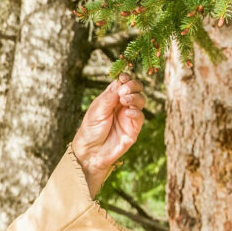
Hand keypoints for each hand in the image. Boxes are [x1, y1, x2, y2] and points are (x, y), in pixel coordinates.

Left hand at [72, 72, 146, 194]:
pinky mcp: (133, 129)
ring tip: (124, 100)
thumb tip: (121, 81)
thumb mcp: (97, 110)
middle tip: (123, 91)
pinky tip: (128, 112)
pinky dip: (136, 112)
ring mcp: (128, 116)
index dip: (125, 78)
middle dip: (133, 85)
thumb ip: (110, 96)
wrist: (90, 152)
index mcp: (111, 98)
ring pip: (141, 100)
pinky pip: (140, 117)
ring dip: (135, 97)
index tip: (123, 78)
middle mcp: (122, 105)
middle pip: (136, 89)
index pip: (123, 83)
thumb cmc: (90, 130)